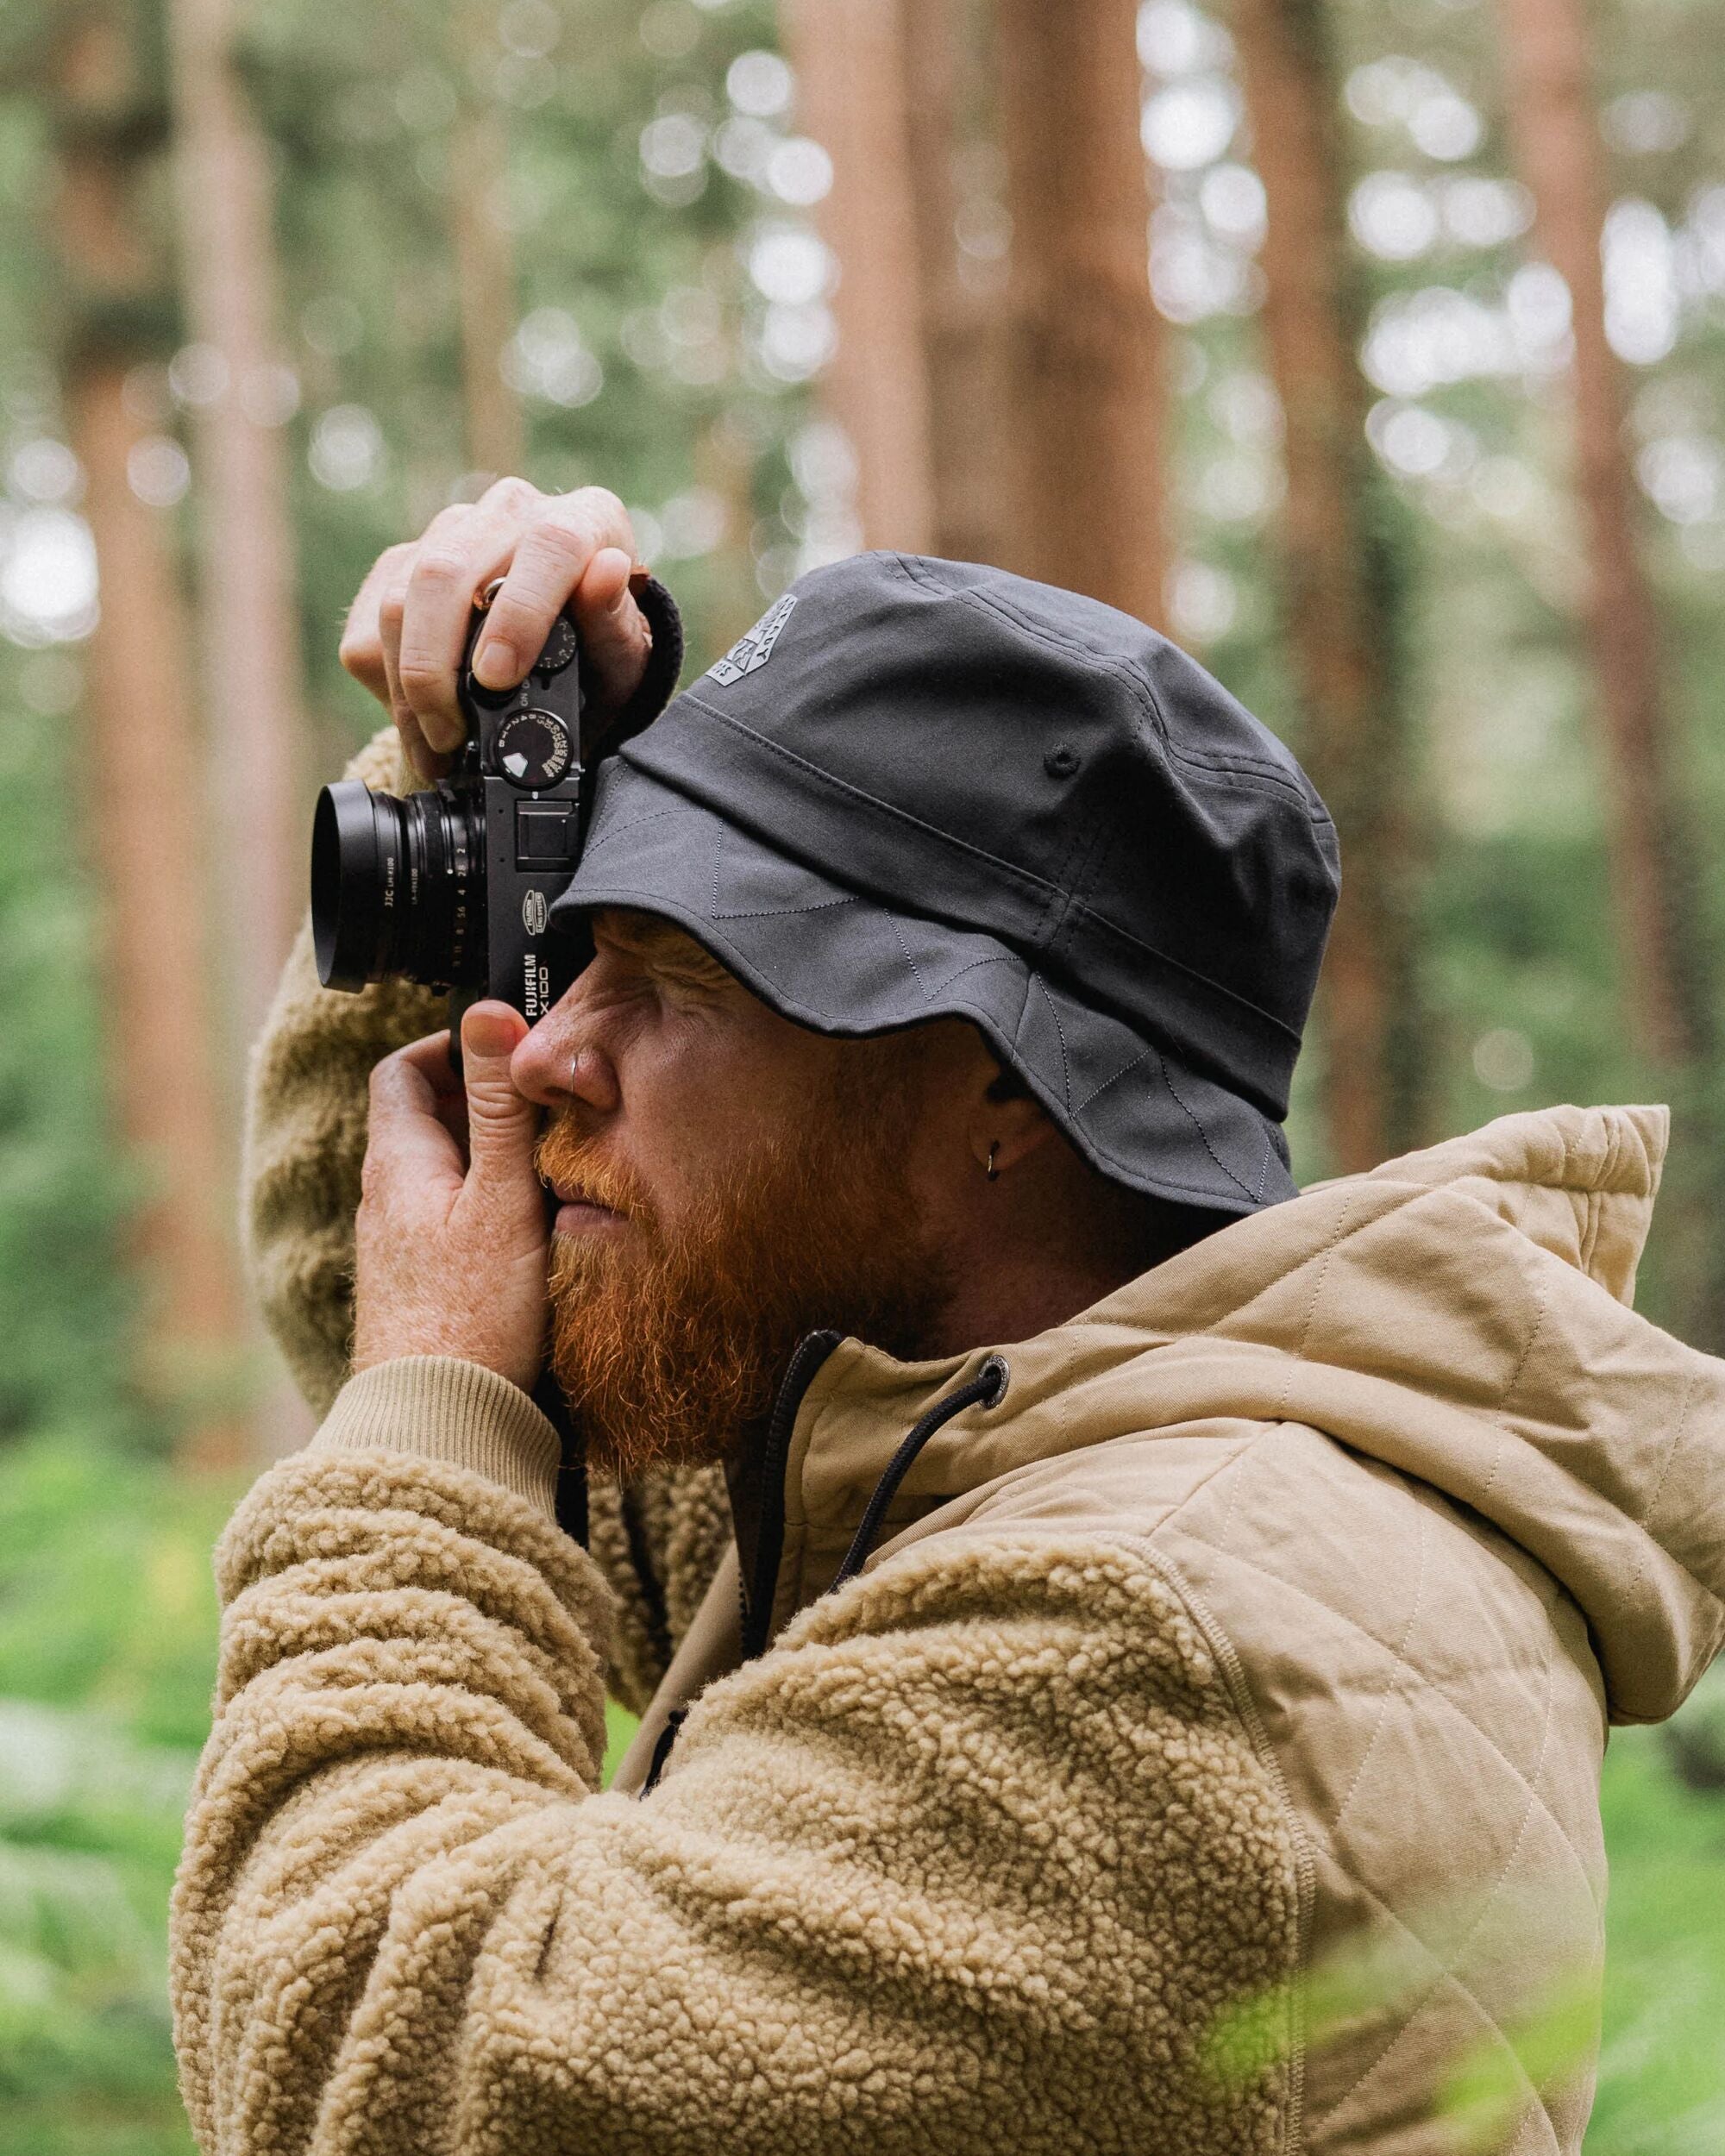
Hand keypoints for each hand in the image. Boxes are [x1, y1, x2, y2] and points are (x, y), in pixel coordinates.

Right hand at [338, 478, 651, 778]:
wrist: (568, 668)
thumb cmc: (603, 659)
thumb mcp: (624, 658)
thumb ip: (614, 621)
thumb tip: (609, 570)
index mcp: (583, 520)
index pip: (548, 546)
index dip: (519, 614)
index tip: (498, 679)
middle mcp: (512, 512)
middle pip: (445, 571)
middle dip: (435, 666)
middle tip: (451, 735)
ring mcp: (452, 532)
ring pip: (398, 599)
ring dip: (407, 688)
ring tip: (437, 746)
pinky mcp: (402, 562)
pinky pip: (369, 623)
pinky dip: (386, 684)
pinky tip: (420, 718)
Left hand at [352, 1003, 548, 1393]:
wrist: (439, 1425)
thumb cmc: (473, 1316)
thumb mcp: (501, 1194)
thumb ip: (499, 1105)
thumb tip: (488, 1012)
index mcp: (396, 1163)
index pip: (400, 1070)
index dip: (449, 1048)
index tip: (506, 1054)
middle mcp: (384, 1200)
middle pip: (425, 1120)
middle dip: (481, 1101)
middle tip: (543, 1108)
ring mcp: (396, 1248)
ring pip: (441, 1173)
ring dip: (488, 1157)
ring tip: (547, 1166)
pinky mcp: (417, 1289)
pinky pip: (448, 1221)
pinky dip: (486, 1206)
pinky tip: (530, 1231)